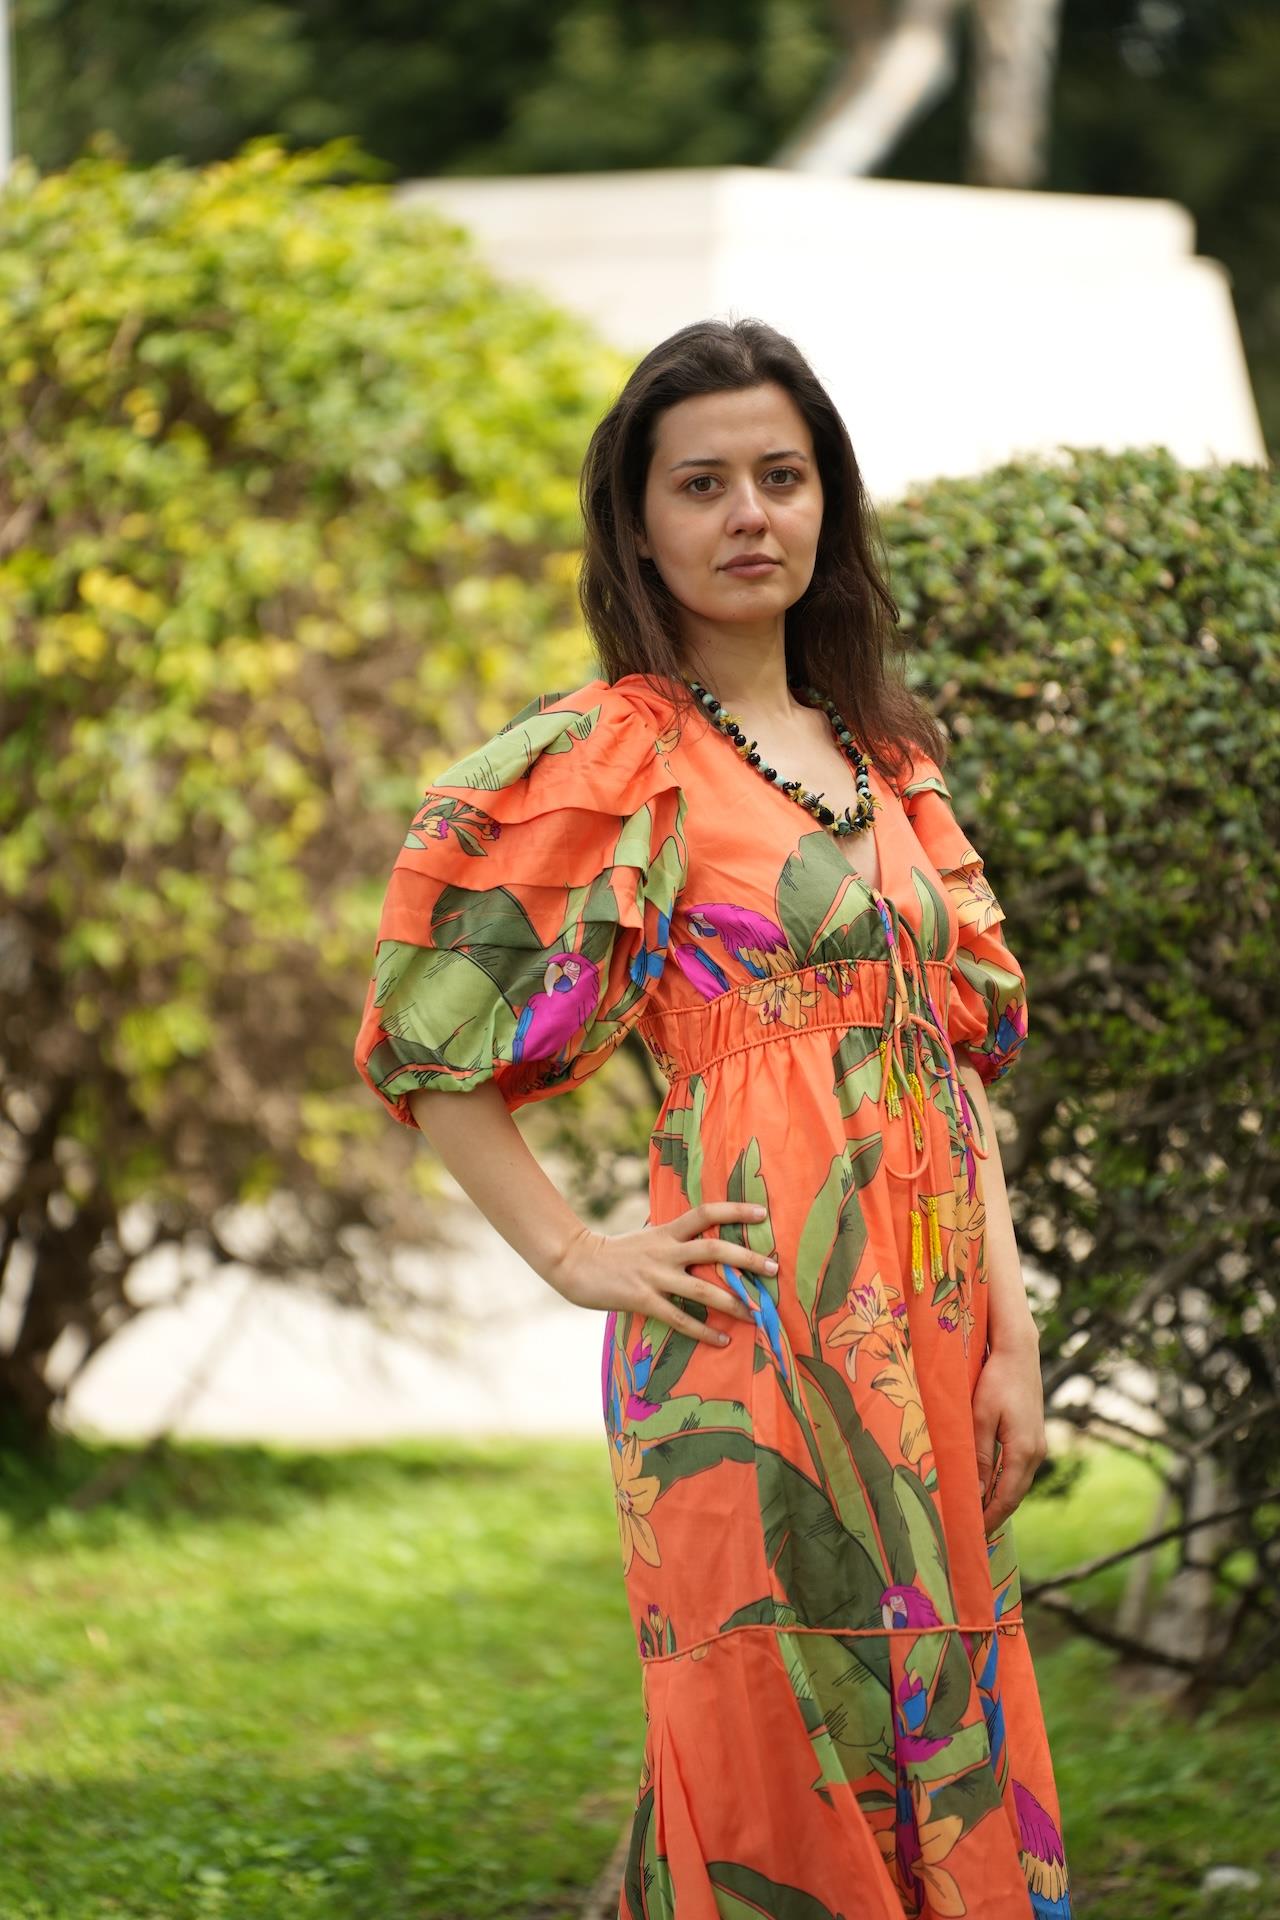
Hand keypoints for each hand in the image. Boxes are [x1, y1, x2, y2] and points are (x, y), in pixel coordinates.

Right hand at [550, 1201, 774, 1347]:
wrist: (576, 1263)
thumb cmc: (616, 1253)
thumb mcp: (648, 1237)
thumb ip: (674, 1239)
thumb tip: (705, 1240)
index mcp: (667, 1232)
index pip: (706, 1213)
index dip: (735, 1210)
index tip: (763, 1213)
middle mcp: (665, 1250)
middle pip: (713, 1249)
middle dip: (746, 1259)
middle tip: (773, 1269)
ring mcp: (655, 1275)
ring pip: (702, 1287)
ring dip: (732, 1301)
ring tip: (756, 1313)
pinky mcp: (643, 1300)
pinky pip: (679, 1318)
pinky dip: (703, 1330)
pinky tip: (722, 1340)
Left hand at [971, 1325, 1046, 1537]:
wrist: (1018, 1352)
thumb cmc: (996, 1380)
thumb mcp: (980, 1417)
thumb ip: (977, 1455)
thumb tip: (975, 1492)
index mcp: (1023, 1452)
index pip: (1006, 1498)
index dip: (989, 1519)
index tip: (971, 1535)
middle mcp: (1036, 1452)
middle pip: (1014, 1494)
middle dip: (993, 1514)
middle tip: (970, 1530)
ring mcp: (1037, 1444)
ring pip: (1017, 1483)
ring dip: (998, 1499)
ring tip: (975, 1513)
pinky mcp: (1033, 1435)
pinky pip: (1018, 1469)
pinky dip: (1003, 1483)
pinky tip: (987, 1486)